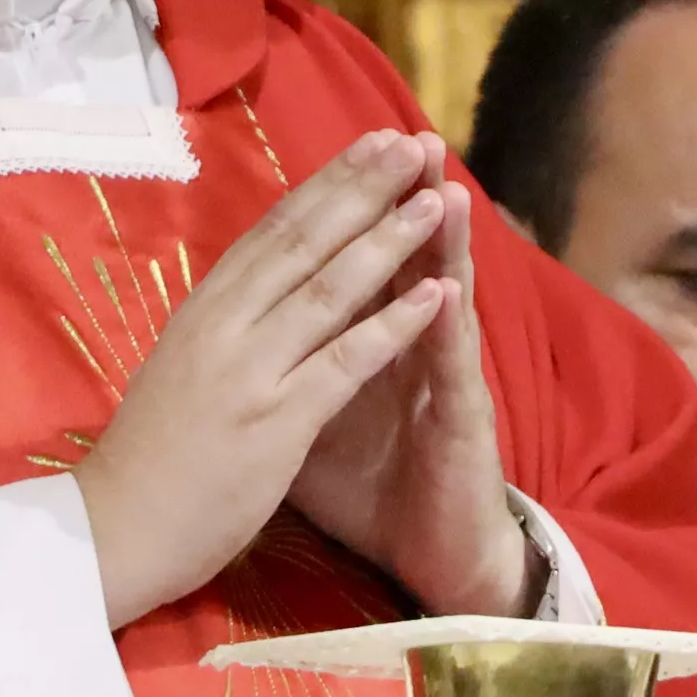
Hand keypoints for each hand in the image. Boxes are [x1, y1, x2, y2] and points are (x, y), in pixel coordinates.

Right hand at [73, 131, 451, 626]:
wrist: (111, 532)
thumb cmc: (148, 460)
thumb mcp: (180, 369)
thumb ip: (223, 326)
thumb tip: (259, 283)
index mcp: (201, 311)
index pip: (273, 230)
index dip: (327, 183)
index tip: (370, 144)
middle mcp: (223, 326)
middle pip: (304, 241)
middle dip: (364, 188)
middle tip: (413, 142)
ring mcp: (249, 371)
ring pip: (330, 290)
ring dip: (388, 241)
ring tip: (435, 200)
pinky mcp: (275, 422)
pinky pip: (345, 362)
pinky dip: (393, 323)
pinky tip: (435, 294)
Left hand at [287, 136, 536, 617]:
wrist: (429, 560)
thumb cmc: (370, 492)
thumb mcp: (307, 425)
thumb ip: (286, 372)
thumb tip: (233, 340)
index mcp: (367, 343)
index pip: (355, 262)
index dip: (349, 211)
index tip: (339, 154)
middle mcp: (412, 350)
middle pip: (406, 261)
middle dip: (400, 200)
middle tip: (403, 136)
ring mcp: (443, 383)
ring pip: (444, 299)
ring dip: (444, 242)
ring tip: (443, 185)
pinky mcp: (462, 427)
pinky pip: (452, 372)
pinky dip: (447, 328)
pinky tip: (447, 289)